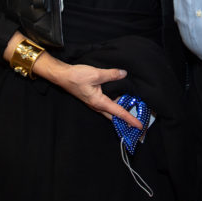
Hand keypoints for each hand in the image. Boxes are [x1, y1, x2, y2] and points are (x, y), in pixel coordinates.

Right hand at [1, 31, 142, 128]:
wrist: (62, 75)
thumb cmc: (77, 77)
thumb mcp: (96, 74)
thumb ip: (111, 74)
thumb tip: (124, 74)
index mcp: (99, 102)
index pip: (118, 112)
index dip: (130, 118)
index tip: (139, 126)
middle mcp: (97, 106)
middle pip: (115, 116)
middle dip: (126, 119)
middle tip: (138, 122)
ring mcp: (95, 103)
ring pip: (111, 110)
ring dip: (121, 111)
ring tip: (134, 108)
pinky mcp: (93, 98)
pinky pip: (107, 104)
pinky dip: (115, 103)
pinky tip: (121, 96)